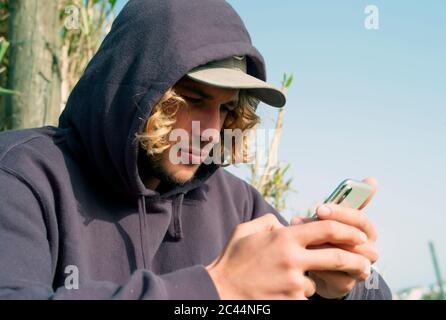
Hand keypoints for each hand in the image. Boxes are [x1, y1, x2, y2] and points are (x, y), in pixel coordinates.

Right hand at [206, 213, 369, 299]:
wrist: (220, 290)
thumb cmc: (233, 259)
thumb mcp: (247, 230)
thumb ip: (270, 222)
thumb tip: (285, 223)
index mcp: (284, 237)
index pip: (327, 227)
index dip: (348, 229)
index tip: (359, 234)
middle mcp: (293, 259)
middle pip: (337, 257)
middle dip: (357, 260)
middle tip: (367, 263)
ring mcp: (293, 283)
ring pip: (316, 280)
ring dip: (310, 279)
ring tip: (290, 278)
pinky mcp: (292, 301)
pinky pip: (303, 295)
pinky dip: (296, 292)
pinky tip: (278, 290)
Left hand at [291, 177, 378, 298]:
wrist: (320, 267)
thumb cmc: (327, 236)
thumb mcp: (333, 218)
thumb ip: (346, 201)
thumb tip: (372, 179)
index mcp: (366, 231)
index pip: (360, 220)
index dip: (341, 213)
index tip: (319, 207)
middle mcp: (368, 250)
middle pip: (354, 239)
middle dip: (327, 229)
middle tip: (301, 222)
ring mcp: (359, 268)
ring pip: (344, 256)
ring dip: (319, 246)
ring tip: (297, 238)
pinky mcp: (346, 284)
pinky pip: (333, 274)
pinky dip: (316, 264)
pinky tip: (301, 255)